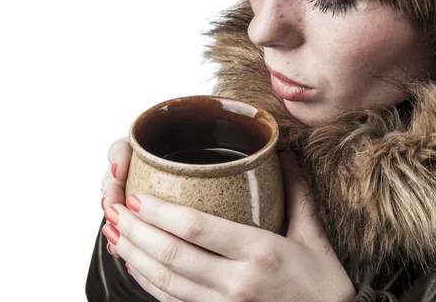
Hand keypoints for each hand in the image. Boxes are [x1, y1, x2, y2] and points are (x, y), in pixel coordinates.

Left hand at [101, 149, 356, 301]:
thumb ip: (295, 190)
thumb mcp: (313, 234)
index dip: (160, 212)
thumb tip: (281, 151)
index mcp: (260, 253)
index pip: (197, 228)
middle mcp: (237, 283)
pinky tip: (134, 265)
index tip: (138, 196)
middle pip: (172, 254)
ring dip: (133, 255)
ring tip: (113, 233)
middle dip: (135, 231)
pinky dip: (148, 283)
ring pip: (165, 281)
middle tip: (113, 210)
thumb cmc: (322, 284)